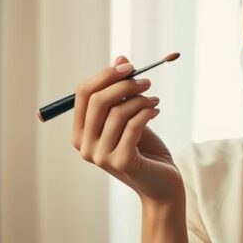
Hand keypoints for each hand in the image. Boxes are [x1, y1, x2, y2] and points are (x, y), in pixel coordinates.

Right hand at [71, 55, 183, 204]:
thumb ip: (121, 92)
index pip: (83, 94)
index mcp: (80, 133)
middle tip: (147, 82)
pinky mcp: (121, 161)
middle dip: (124, 85)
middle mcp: (85, 146)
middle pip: (97, 101)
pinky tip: (156, 111)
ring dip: (140, 100)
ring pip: (118, 112)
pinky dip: (146, 113)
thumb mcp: (130, 117)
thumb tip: (121, 57)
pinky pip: (133, 126)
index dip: (105, 75)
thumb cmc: (144, 150)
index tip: (129, 66)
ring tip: (154, 101)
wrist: (162, 185)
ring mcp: (101, 156)